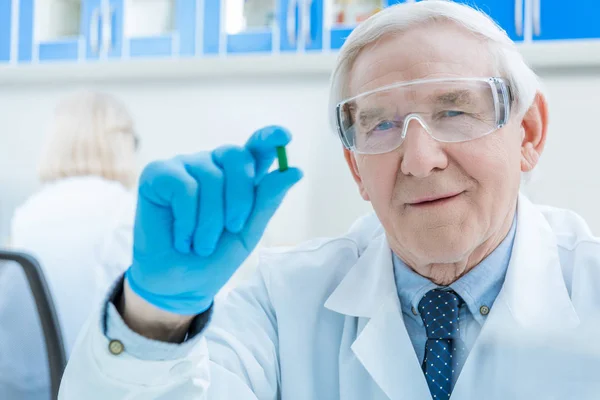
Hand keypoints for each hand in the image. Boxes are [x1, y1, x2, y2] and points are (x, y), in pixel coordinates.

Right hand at [125, 126, 302, 314]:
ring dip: (209, 222)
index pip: (256, 147)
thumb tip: (294, 170)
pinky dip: (186, 220)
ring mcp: (185, 166)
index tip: (284, 136)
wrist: (178, 285)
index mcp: (238, 177)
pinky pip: (183, 187)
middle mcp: (212, 165)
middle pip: (237, 157)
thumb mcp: (247, 232)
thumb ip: (267, 200)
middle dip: (240, 198)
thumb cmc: (213, 257)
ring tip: (200, 244)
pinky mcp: (158, 174)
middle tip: (232, 228)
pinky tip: (181, 237)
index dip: (269, 137)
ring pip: (211, 178)